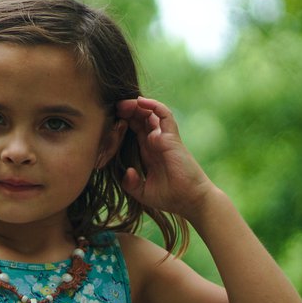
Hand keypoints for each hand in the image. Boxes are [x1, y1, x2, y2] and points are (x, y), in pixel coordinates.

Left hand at [116, 97, 213, 216]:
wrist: (191, 201)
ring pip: (151, 114)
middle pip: (141, 119)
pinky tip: (140, 101)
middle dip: (128, 111)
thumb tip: (127, 171)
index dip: (124, 122)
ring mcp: (164, 138)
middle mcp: (156, 142)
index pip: (135, 130)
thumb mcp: (143, 192)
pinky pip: (164, 115)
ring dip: (137, 105)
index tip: (111, 119)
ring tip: (123, 103)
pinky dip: (154, 106)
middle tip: (114, 107)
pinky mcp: (172, 138)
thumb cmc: (170, 197)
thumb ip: (131, 184)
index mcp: (149, 152)